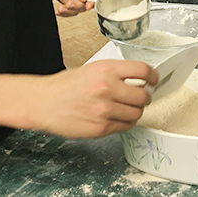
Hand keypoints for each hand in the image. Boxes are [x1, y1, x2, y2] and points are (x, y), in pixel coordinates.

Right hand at [30, 60, 157, 137]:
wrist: (43, 102)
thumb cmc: (65, 86)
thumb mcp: (92, 69)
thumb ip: (116, 73)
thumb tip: (139, 79)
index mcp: (106, 69)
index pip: (143, 71)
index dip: (153, 76)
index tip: (154, 80)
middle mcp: (107, 88)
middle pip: (143, 95)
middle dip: (144, 97)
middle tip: (139, 97)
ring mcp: (104, 109)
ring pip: (137, 113)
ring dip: (135, 111)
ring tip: (125, 109)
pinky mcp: (101, 127)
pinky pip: (125, 126)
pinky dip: (124, 123)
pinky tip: (116, 118)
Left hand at [44, 0, 103, 16]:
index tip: (88, 4)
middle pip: (89, 2)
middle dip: (79, 5)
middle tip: (70, 4)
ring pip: (80, 8)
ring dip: (71, 10)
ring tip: (63, 7)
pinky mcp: (71, 1)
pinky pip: (72, 10)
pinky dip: (65, 12)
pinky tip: (60, 10)